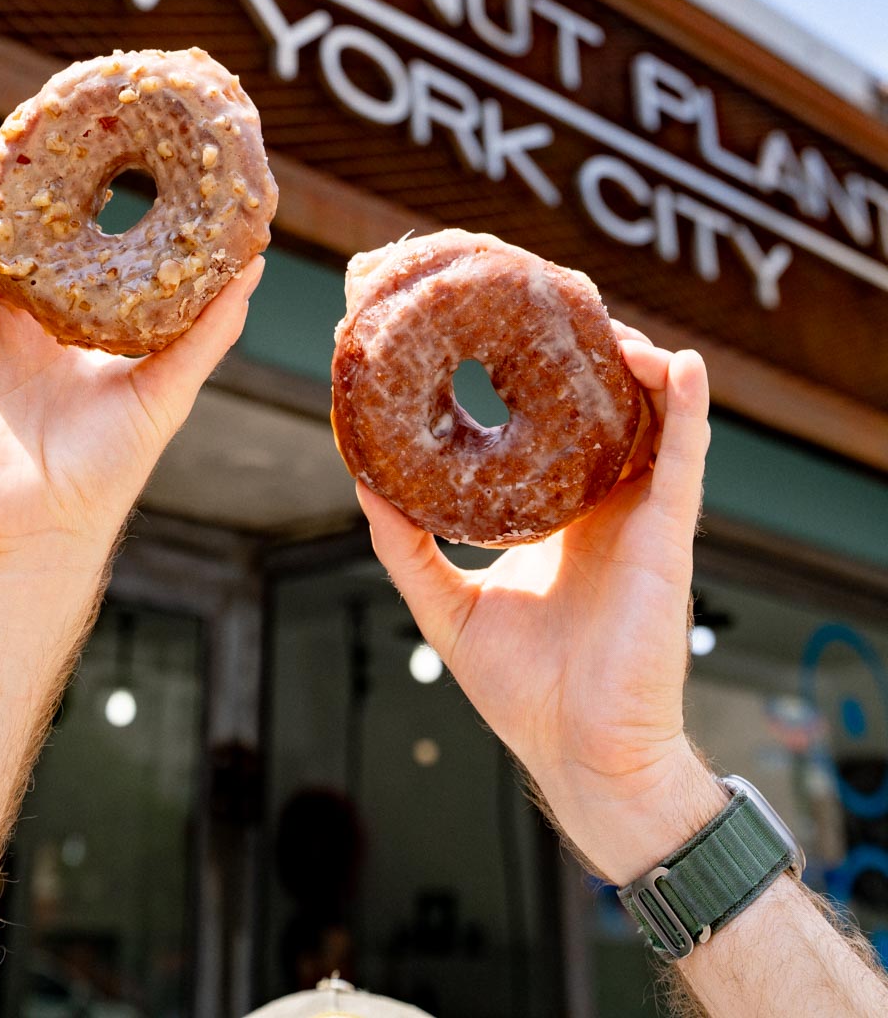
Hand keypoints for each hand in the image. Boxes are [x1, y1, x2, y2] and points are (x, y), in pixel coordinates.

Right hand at [0, 140, 263, 581]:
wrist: (46, 527)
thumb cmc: (110, 468)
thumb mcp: (168, 384)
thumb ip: (209, 328)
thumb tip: (256, 265)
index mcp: (75, 325)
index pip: (78, 247)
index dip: (90, 196)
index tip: (113, 145)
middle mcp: (25, 319)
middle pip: (25, 233)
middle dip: (36, 180)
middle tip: (56, 122)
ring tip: (12, 134)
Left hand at [358, 327, 719, 881]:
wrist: (581, 752)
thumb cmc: (524, 691)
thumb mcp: (447, 605)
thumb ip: (405, 545)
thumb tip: (360, 480)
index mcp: (556, 512)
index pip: (548, 426)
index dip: (528, 375)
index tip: (491, 323)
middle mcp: (602, 502)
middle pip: (599, 405)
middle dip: (577, 349)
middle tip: (538, 296)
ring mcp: (640, 514)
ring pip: (648, 416)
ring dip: (632, 360)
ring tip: (596, 315)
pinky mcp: (668, 534)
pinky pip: (686, 458)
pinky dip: (689, 407)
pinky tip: (680, 365)